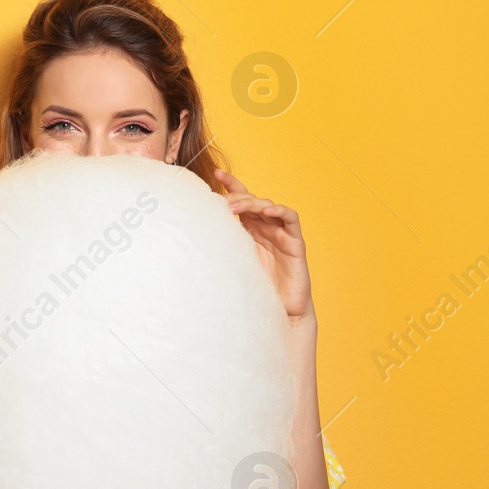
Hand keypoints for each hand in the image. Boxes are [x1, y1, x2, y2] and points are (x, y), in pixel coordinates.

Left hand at [215, 168, 313, 319]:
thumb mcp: (232, 263)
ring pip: (269, 206)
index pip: (242, 200)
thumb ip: (221, 245)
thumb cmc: (255, 290)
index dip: (232, 185)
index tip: (216, 174)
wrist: (279, 313)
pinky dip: (280, 211)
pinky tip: (267, 211)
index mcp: (251, 230)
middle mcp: (266, 228)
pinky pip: (291, 218)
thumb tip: (192, 233)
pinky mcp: (295, 243)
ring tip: (236, 207)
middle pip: (253, 200)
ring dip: (252, 203)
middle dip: (237, 197)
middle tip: (221, 202)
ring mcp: (281, 233)